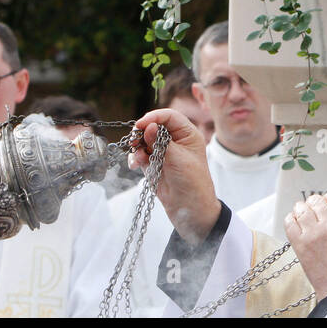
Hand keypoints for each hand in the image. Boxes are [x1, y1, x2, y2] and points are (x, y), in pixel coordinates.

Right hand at [129, 109, 219, 243]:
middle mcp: (175, 141)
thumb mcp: (178, 159)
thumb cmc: (192, 182)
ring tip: (138, 159)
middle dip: (142, 133)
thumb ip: (161, 142)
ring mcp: (163, 152)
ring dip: (137, 147)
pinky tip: (135, 165)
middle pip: (153, 126)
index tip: (141, 125)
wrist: (190, 210)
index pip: (169, 117)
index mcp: (188, 134)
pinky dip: (135, 157)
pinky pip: (140, 155)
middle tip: (134, 142)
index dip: (154, 117)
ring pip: (144, 140)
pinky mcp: (154, 164)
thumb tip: (149, 125)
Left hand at [285, 191, 326, 299]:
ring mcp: (312, 233)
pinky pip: (289, 222)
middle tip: (320, 212)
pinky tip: (298, 224)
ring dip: (304, 210)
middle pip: (317, 200)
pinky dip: (292, 219)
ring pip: (301, 208)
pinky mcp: (300, 244)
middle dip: (318, 204)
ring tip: (308, 217)